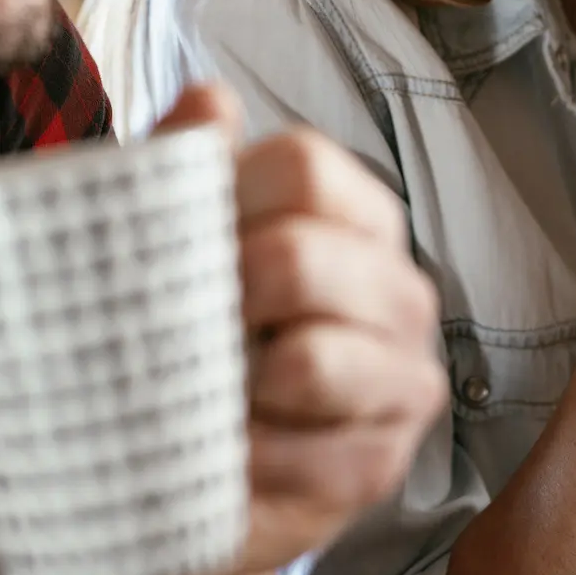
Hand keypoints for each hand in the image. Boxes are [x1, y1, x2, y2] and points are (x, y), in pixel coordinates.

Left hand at [152, 86, 447, 574]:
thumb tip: (209, 101)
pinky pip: (304, 455)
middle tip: (176, 328)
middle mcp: (396, 288)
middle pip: (299, 256)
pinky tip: (229, 455)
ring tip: (209, 394)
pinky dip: (245, 460)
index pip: (304, 166)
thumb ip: (187, 165)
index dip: (227, 196)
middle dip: (219, 296)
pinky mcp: (380, 462)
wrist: (186, 473)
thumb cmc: (188, 336)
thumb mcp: (175, 241)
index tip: (176, 239)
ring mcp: (400, 376)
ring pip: (310, 360)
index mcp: (354, 216)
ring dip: (234, 385)